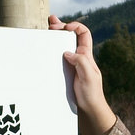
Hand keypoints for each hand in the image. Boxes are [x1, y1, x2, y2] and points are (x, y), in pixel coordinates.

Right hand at [49, 15, 114, 134]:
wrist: (89, 111)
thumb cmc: (91, 95)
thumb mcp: (89, 77)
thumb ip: (81, 62)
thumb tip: (68, 52)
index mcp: (86, 56)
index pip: (84, 34)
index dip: (75, 27)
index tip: (64, 27)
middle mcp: (79, 58)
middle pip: (71, 37)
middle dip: (61, 27)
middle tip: (50, 23)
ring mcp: (71, 65)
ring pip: (63, 46)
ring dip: (54, 37)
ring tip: (46, 29)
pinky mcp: (65, 73)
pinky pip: (57, 58)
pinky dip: (51, 52)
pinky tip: (44, 49)